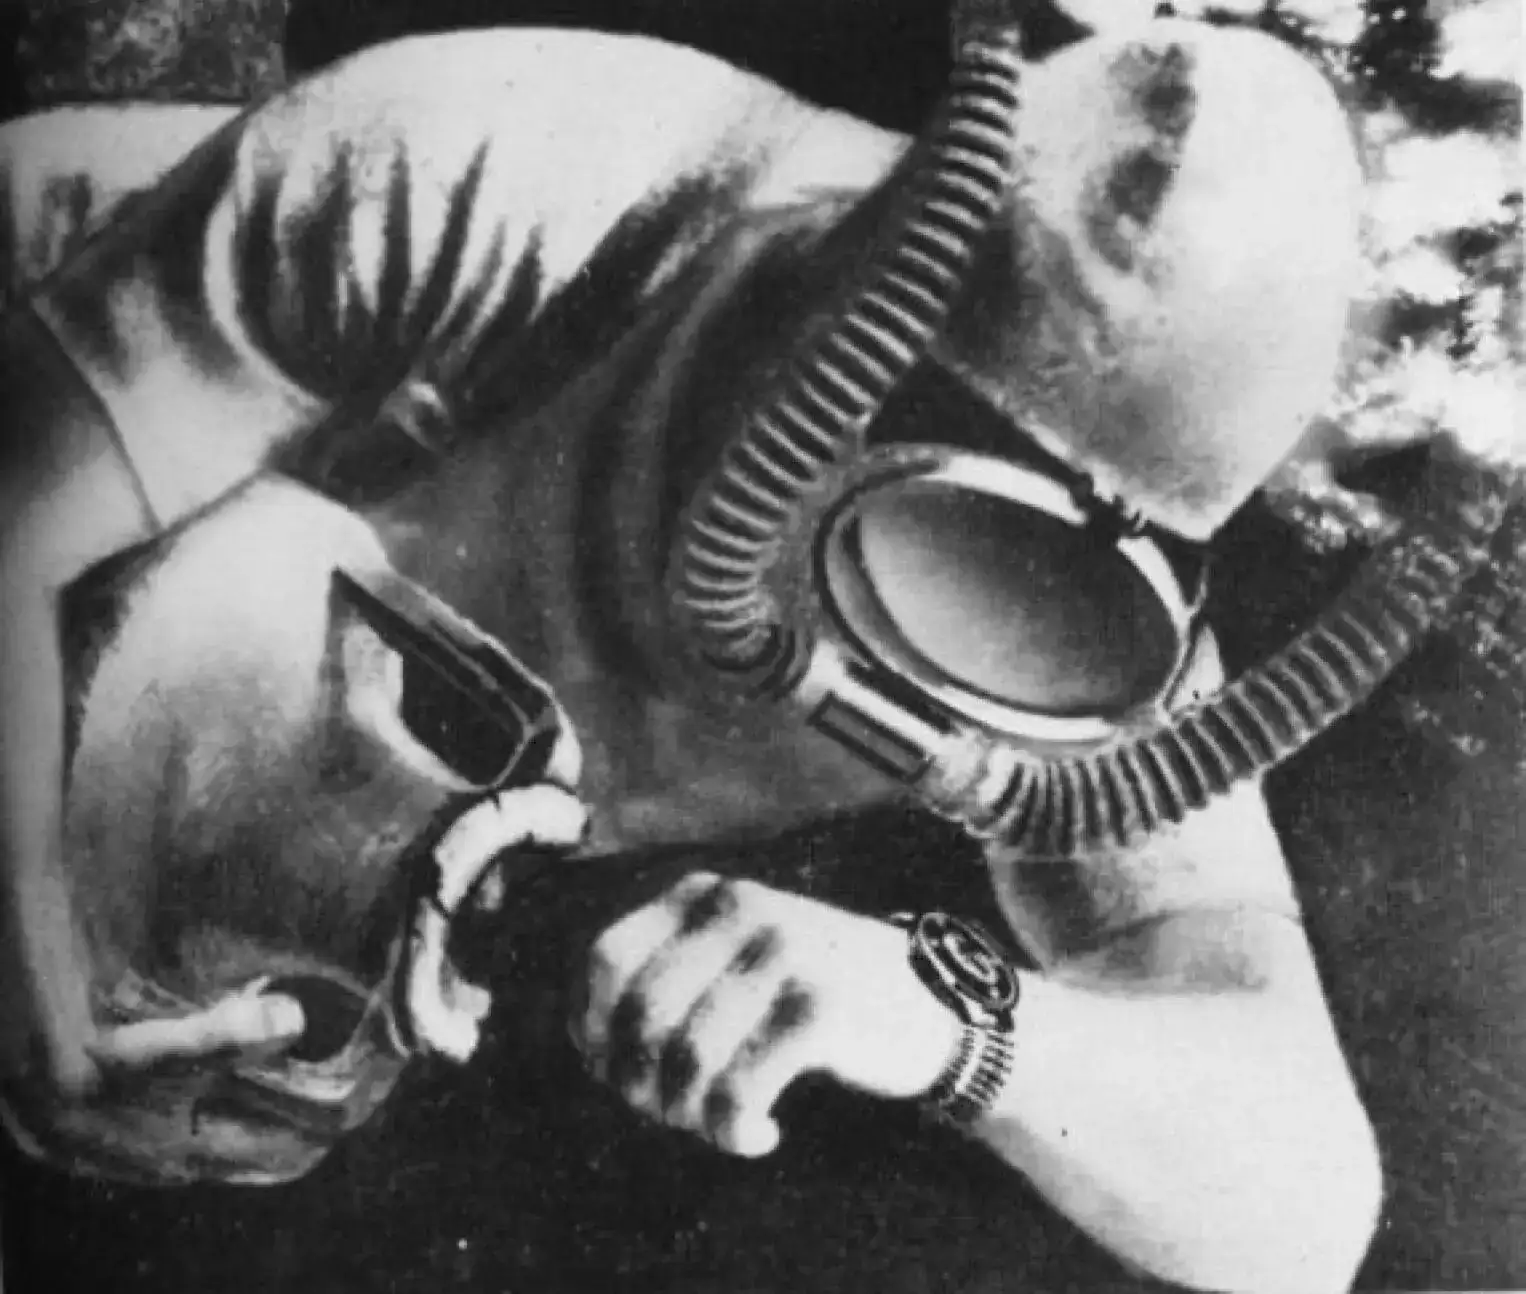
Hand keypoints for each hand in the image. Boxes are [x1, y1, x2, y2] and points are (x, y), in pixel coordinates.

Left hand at [572, 872, 961, 1156]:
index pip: (601, 956)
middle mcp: (738, 906)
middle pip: (638, 1015)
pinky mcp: (819, 1006)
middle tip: (669, 1110)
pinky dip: (735, 1132)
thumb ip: (662, 974)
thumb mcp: (731, 954)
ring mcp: (781, 951)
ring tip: (715, 1125)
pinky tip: (759, 1137)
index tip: (614, 1067)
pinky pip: (739, 1090)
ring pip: (685, 1059)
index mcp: (701, 890)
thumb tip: (587, 1045)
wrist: (927, 1002)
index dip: (590, 1025)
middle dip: (636, 1083)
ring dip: (687, 1115)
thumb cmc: (806, 992)